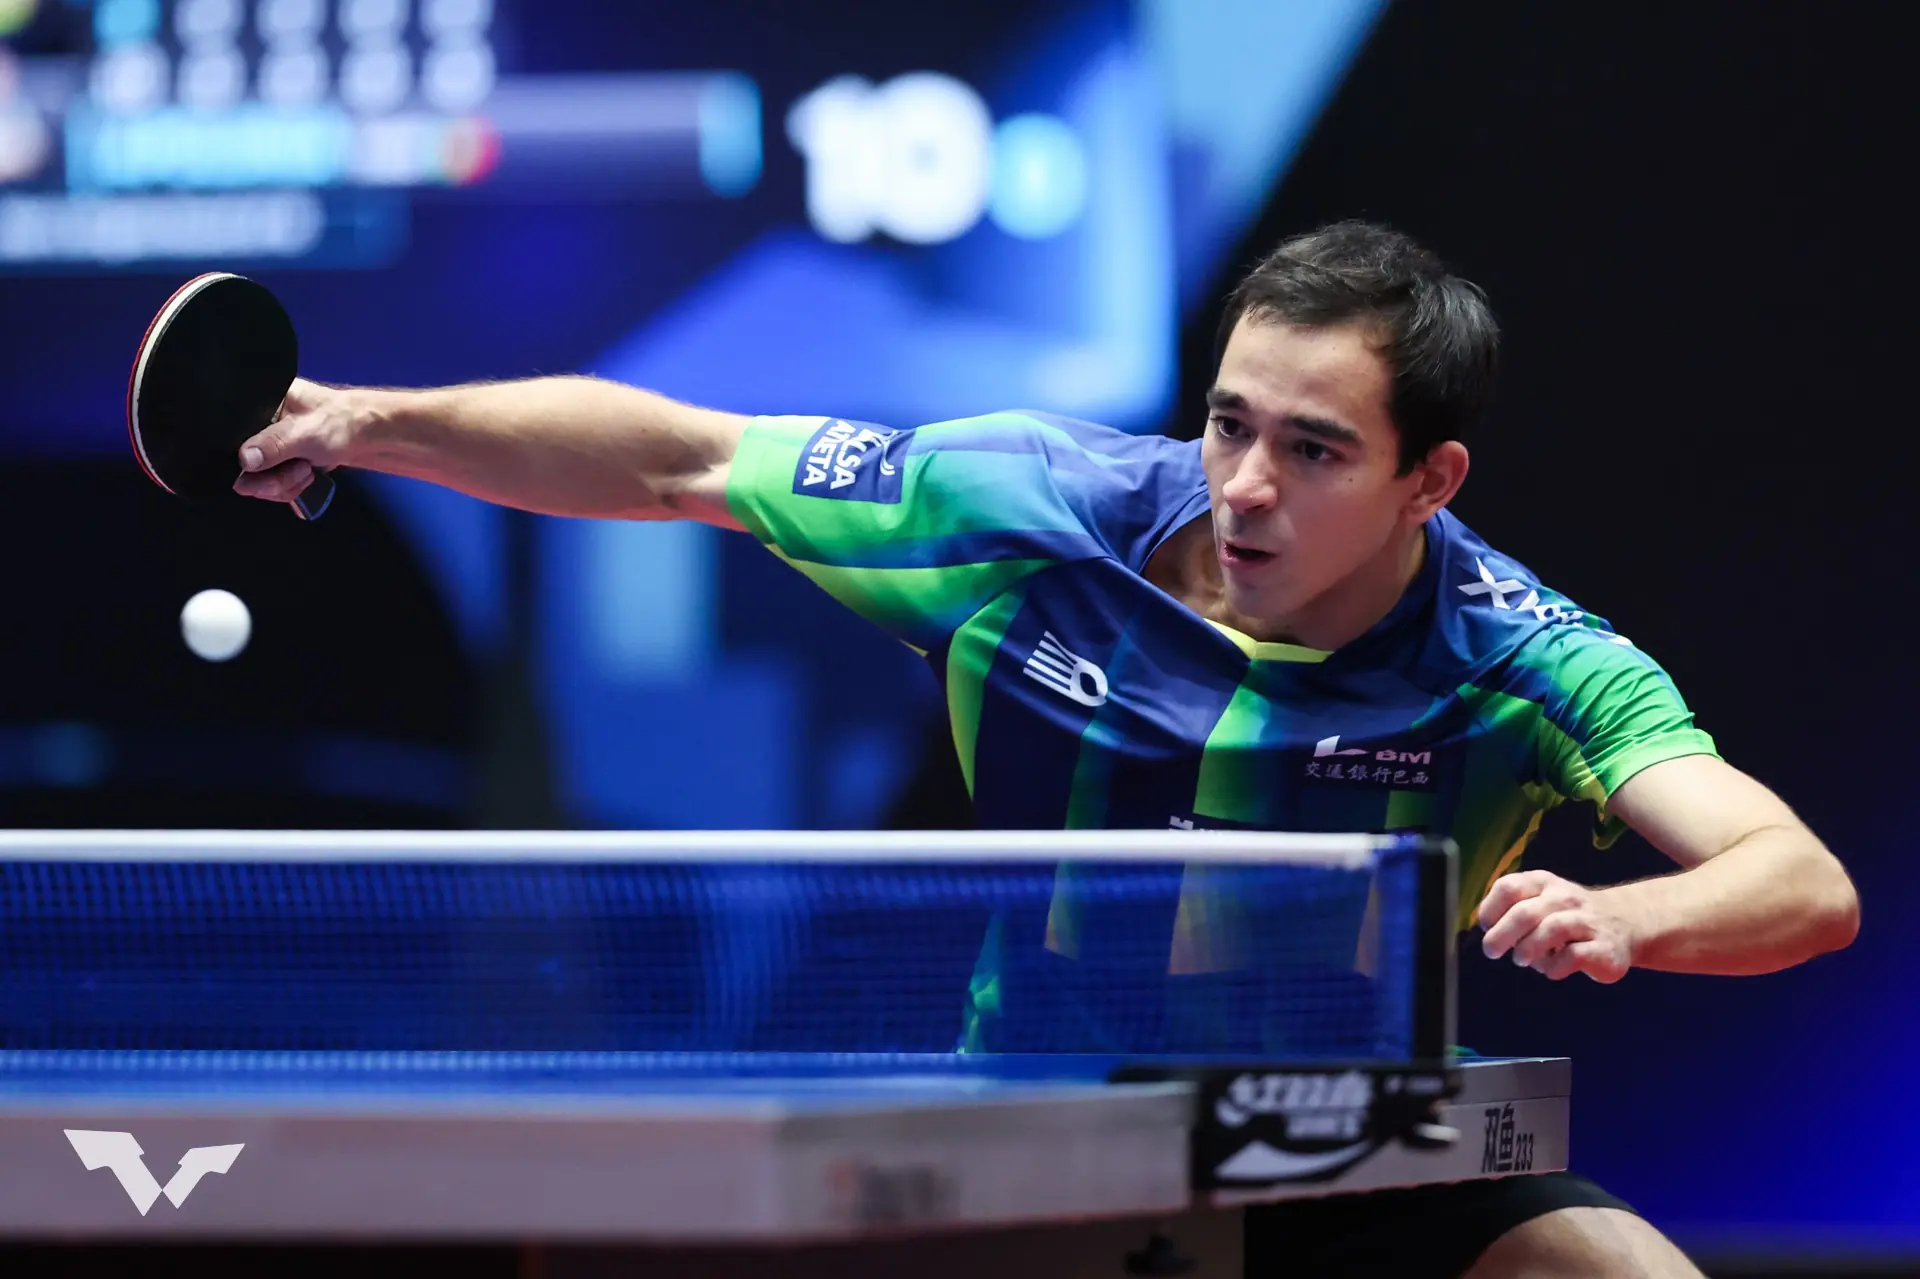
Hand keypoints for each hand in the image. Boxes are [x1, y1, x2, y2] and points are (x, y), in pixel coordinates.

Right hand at [233, 378, 360, 503]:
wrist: (368, 437)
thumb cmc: (339, 423)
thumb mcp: (304, 432)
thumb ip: (273, 446)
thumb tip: (244, 461)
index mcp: (255, 404)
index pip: (227, 434)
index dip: (241, 456)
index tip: (264, 467)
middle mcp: (256, 427)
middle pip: (241, 466)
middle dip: (271, 478)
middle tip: (300, 469)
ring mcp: (267, 448)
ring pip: (258, 482)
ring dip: (285, 484)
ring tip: (308, 469)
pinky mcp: (278, 464)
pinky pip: (272, 487)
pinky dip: (291, 488)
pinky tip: (308, 476)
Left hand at [1476, 870, 1636, 982]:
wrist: (1624, 924)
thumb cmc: (1567, 917)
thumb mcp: (1540, 903)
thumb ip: (1513, 911)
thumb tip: (1488, 932)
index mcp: (1543, 883)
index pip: (1508, 887)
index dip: (1491, 909)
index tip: (1487, 927)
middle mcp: (1565, 897)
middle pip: (1525, 913)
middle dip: (1501, 936)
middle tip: (1492, 951)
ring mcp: (1587, 921)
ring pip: (1551, 930)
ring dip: (1528, 950)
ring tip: (1522, 960)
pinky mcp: (1603, 947)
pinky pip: (1573, 956)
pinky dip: (1554, 967)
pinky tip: (1551, 969)